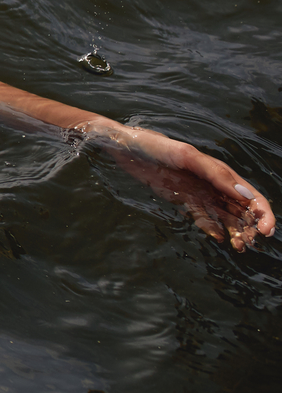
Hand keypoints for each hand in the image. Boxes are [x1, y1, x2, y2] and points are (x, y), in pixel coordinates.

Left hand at [82, 119, 275, 250]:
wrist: (126, 148)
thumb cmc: (156, 146)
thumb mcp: (186, 156)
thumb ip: (214, 174)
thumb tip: (244, 195)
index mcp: (220, 172)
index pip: (250, 195)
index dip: (262, 213)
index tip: (266, 231)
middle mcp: (214, 184)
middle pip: (241, 209)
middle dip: (251, 226)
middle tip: (248, 243)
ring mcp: (199, 193)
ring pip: (225, 216)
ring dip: (235, 231)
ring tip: (239, 246)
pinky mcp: (183, 200)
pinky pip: (203, 218)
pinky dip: (212, 228)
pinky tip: (218, 238)